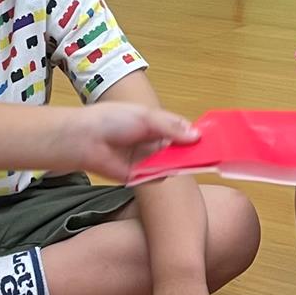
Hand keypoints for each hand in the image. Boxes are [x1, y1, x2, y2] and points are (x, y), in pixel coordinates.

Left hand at [74, 103, 198, 179]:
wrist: (84, 140)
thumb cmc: (113, 120)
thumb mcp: (146, 117)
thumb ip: (172, 127)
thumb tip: (197, 135)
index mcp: (156, 124)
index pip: (182, 130)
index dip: (194, 134)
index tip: (211, 140)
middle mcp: (153, 142)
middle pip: (179, 149)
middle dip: (190, 152)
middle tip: (208, 155)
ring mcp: (146, 160)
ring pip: (171, 164)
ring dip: (179, 164)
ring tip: (191, 162)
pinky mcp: (138, 176)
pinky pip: (157, 177)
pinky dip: (163, 174)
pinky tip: (169, 170)